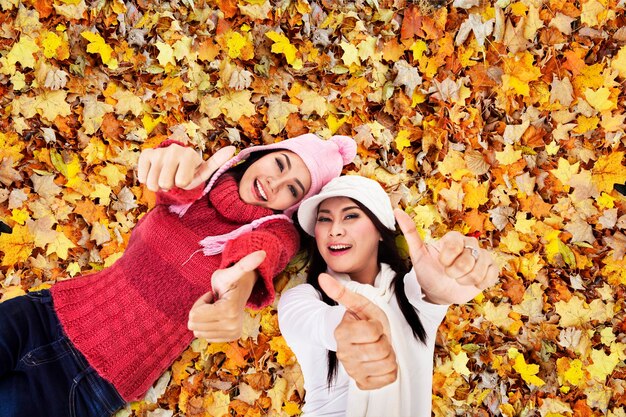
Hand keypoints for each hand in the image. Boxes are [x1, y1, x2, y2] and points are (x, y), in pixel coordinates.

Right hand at [138, 144, 234, 191]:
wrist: (172, 166)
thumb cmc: (190, 172)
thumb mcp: (203, 171)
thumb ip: (217, 162)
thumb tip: (233, 148)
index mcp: (190, 154)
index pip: (182, 182)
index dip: (184, 185)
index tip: (187, 178)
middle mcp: (174, 149)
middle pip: (166, 183)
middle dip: (171, 186)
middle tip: (175, 178)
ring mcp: (159, 151)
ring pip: (153, 183)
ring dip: (159, 184)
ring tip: (166, 176)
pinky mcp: (145, 154)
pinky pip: (142, 177)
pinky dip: (148, 180)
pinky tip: (155, 173)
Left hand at [187, 251, 265, 341]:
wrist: (243, 289)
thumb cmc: (231, 279)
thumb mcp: (230, 272)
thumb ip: (244, 264)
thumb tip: (262, 253)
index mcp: (228, 311)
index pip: (194, 316)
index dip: (200, 302)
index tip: (213, 295)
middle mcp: (232, 326)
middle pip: (194, 325)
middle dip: (200, 311)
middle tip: (214, 301)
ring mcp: (233, 333)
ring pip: (198, 332)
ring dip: (204, 318)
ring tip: (216, 307)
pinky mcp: (231, 337)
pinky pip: (205, 336)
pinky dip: (208, 325)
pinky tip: (218, 315)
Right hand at [319, 273, 397, 389]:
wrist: (366, 342)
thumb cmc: (365, 321)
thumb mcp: (359, 305)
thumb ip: (341, 292)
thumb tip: (322, 277)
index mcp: (340, 333)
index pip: (373, 331)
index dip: (378, 326)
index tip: (372, 325)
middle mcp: (343, 354)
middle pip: (381, 350)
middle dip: (385, 341)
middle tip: (378, 338)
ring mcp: (352, 371)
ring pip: (387, 365)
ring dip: (390, 355)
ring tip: (380, 348)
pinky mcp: (363, 383)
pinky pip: (388, 378)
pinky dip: (390, 370)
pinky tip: (381, 362)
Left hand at [394, 209, 499, 304]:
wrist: (438, 291)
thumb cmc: (428, 271)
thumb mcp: (417, 254)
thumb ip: (410, 232)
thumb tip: (396, 211)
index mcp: (453, 238)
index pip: (456, 244)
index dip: (447, 259)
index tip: (441, 263)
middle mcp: (470, 244)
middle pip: (468, 259)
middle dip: (455, 272)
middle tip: (449, 274)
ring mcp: (482, 256)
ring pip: (480, 269)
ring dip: (466, 280)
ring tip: (458, 279)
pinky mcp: (491, 269)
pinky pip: (492, 275)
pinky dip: (479, 283)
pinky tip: (471, 283)